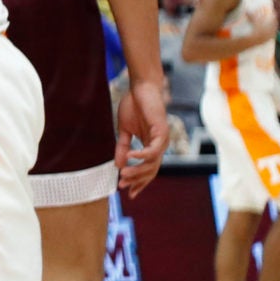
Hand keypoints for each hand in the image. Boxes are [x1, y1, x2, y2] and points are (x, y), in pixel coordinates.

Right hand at [115, 79, 170, 194]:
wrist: (141, 88)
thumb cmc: (134, 106)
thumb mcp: (124, 130)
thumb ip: (123, 147)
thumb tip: (117, 164)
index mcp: (151, 147)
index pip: (148, 170)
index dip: (139, 182)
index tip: (127, 192)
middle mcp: (159, 147)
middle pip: (151, 171)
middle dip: (136, 180)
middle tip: (121, 185)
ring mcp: (162, 140)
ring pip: (152, 163)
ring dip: (137, 170)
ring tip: (123, 173)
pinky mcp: (162, 132)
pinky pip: (153, 150)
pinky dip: (142, 155)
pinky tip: (131, 157)